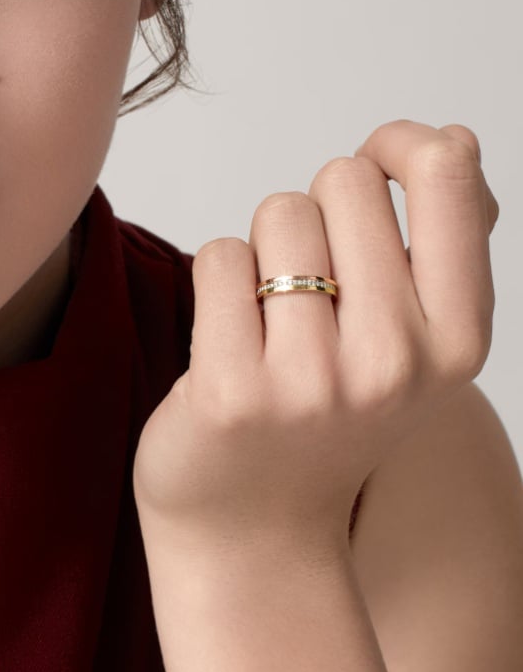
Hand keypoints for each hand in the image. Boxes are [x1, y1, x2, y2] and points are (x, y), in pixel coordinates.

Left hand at [132, 119, 499, 554]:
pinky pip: (220, 258)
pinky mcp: (232, 390)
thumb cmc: (321, 429)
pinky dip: (216, 284)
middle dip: (313, 216)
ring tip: (265, 325)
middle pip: (343, 183)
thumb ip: (436, 252)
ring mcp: (311, 381)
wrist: (250, 534)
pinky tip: (226, 342)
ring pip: (277, 215)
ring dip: (260, 254)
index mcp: (456, 344)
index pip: (444, 175)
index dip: (397, 145)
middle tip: (300, 288)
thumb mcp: (409, 352)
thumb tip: (453, 137)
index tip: (369, 164)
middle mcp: (393, 363)